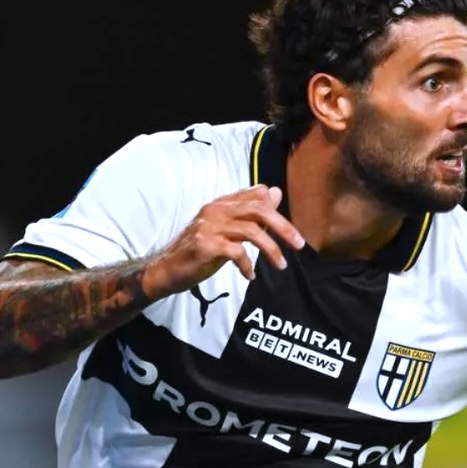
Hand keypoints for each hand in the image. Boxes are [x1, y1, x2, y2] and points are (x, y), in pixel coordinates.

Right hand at [143, 186, 304, 296]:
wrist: (167, 270)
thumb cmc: (200, 251)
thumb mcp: (227, 230)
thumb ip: (250, 214)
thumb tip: (274, 192)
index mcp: (221, 204)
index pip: (255, 195)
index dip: (277, 209)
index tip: (292, 230)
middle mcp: (215, 211)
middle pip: (258, 210)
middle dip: (283, 227)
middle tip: (299, 245)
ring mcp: (209, 227)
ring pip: (251, 230)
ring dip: (271, 249)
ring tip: (281, 265)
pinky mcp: (205, 246)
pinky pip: (236, 252)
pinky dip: (247, 265)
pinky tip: (250, 275)